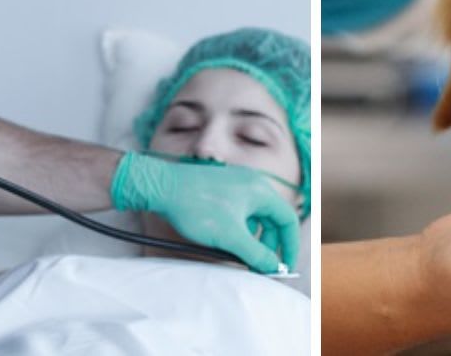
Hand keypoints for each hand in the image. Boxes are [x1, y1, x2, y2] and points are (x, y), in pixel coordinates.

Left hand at [111, 151, 300, 273]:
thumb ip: (256, 254)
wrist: (161, 187)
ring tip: (241, 256)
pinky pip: (240, 213)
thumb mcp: (231, 237)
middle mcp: (253, 184)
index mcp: (261, 191)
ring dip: (253, 239)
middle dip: (270, 245)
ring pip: (255, 217)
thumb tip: (273, 267)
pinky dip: (239, 230)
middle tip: (262, 265)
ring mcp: (236, 185)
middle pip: (273, 219)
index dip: (289, 246)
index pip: (288, 220)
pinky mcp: (221, 189)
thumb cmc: (196, 206)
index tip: (283, 266)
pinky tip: (226, 242)